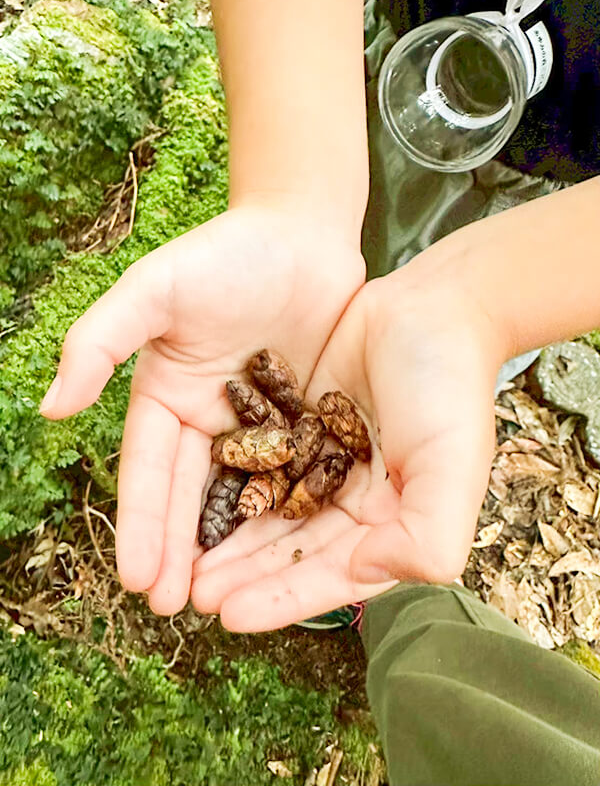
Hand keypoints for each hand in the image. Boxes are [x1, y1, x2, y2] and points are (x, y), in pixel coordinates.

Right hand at [40, 201, 364, 613]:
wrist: (302, 234)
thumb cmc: (227, 254)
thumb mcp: (154, 290)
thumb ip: (101, 342)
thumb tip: (51, 409)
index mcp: (168, 398)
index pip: (150, 472)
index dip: (141, 525)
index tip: (135, 578)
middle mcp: (211, 422)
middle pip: (193, 497)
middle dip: (181, 552)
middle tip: (175, 609)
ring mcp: (261, 426)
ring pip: (244, 498)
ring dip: (232, 550)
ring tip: (226, 602)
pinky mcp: (308, 422)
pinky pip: (297, 476)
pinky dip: (288, 516)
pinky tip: (286, 556)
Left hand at [191, 241, 507, 630]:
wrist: (432, 307)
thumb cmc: (447, 388)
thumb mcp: (451, 465)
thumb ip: (428, 535)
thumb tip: (370, 574)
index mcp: (392, 520)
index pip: (333, 574)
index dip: (283, 598)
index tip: (230, 616)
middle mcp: (356, 499)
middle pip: (293, 549)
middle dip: (244, 574)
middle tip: (192, 594)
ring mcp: (326, 460)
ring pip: (270, 510)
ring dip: (230, 539)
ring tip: (182, 563)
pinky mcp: (301, 424)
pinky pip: (260, 461)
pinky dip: (231, 483)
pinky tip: (196, 499)